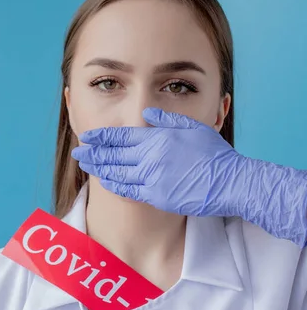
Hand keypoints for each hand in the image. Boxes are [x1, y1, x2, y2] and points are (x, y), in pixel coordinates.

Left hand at [71, 107, 244, 217]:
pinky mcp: (156, 196)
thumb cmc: (215, 154)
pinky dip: (114, 185)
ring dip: (98, 168)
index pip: (121, 135)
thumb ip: (166, 120)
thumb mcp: (193, 128)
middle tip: (78, 152)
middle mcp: (151, 156)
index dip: (101, 136)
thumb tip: (146, 113)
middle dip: (93, 153)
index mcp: (158, 138)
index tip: (87, 136)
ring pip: (117, 172)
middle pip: (113, 154)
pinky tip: (104, 181)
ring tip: (85, 166)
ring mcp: (152, 177)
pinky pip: (128, 190)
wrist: (232, 181)